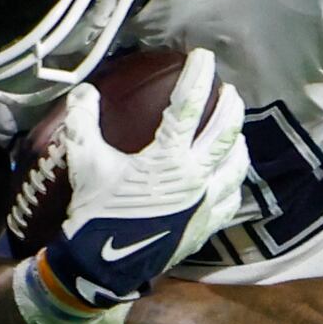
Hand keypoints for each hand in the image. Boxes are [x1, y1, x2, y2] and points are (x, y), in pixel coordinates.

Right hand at [37, 50, 247, 312]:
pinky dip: (234, 179)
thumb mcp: (84, 162)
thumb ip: (84, 121)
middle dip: (229, 105)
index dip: (198, 76)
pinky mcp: (206, 225)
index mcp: (167, 159)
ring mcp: (204, 204)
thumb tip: (84, 90)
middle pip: (226, 131)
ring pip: (237, 164)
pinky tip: (230, 173)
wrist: (103, 267)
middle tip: (227, 90)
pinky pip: (232, 197)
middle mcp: (194, 178)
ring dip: (238, 140)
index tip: (203, 56)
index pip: (189, 106)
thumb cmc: (94, 212)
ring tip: (233, 129)